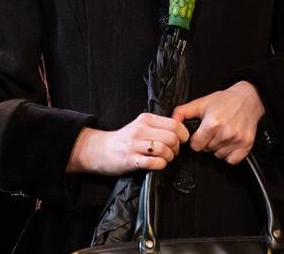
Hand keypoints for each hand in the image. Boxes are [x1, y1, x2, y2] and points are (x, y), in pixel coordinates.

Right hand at [66, 112, 189, 175]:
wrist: (100, 150)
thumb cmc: (124, 139)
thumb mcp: (141, 125)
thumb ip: (158, 126)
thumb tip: (180, 130)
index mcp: (146, 119)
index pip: (174, 123)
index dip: (183, 134)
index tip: (181, 140)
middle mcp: (140, 129)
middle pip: (172, 137)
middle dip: (177, 147)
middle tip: (172, 152)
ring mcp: (134, 145)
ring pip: (164, 149)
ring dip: (169, 157)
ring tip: (164, 159)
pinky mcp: (130, 160)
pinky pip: (153, 163)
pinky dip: (160, 165)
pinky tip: (157, 164)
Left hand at [171, 81, 264, 164]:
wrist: (248, 98)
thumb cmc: (225, 100)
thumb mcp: (202, 103)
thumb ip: (183, 112)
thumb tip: (172, 121)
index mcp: (213, 123)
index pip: (196, 146)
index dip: (196, 139)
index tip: (202, 133)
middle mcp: (225, 133)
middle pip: (207, 150)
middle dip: (208, 142)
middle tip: (214, 130)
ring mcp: (237, 140)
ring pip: (218, 156)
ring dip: (218, 148)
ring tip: (223, 134)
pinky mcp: (246, 145)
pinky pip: (232, 160)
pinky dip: (230, 154)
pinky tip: (230, 142)